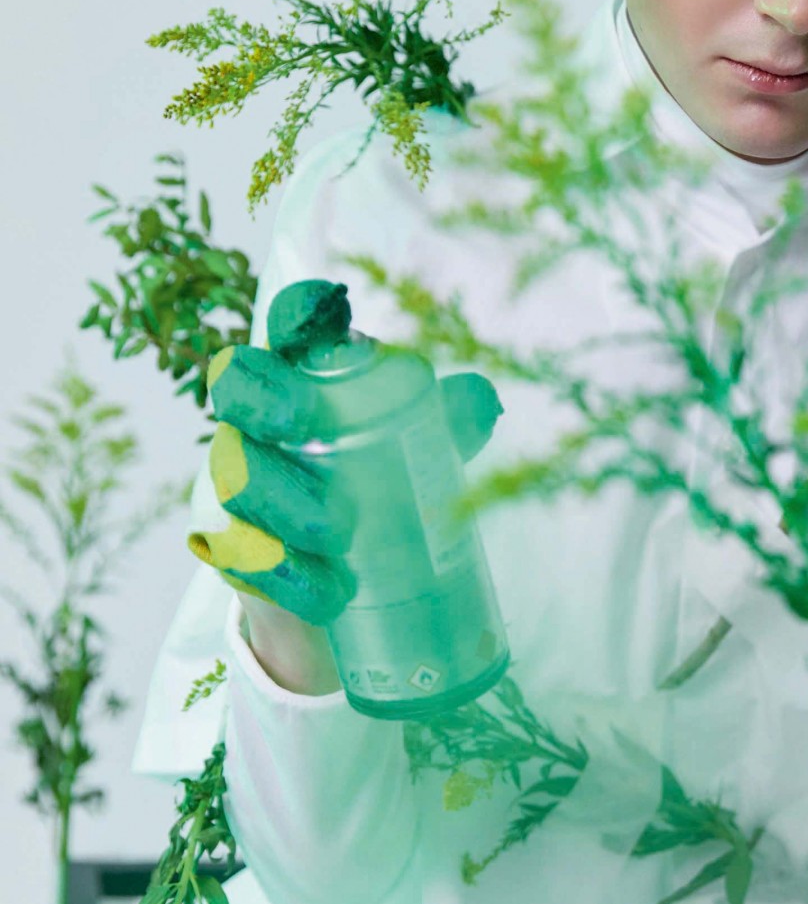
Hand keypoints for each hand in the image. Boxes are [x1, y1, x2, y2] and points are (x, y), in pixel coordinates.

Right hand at [188, 277, 501, 623]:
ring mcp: (233, 478)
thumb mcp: (418, 446)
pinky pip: (243, 555)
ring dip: (285, 503)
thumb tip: (481, 401)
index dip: (301, 310)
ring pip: (236, 477)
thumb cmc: (373, 477)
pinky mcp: (229, 544)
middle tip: (303, 419)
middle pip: (235, 384)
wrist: (332, 574)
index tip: (328, 311)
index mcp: (305, 375)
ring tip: (340, 536)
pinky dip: (287, 574)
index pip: (292, 324)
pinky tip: (326, 593)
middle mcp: (256, 417)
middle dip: (262, 396)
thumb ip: (448, 420)